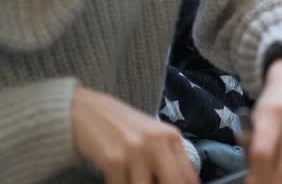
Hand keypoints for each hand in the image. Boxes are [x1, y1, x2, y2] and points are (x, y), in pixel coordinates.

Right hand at [71, 86, 198, 183]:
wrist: (87, 110)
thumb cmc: (123, 127)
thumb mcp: (153, 136)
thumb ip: (169, 158)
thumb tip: (182, 183)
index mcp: (171, 137)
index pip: (187, 176)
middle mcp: (158, 143)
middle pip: (172, 183)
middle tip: (148, 182)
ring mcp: (137, 151)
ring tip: (131, 178)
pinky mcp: (114, 160)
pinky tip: (117, 178)